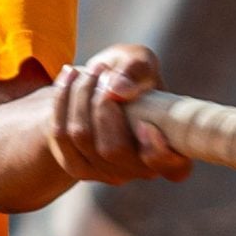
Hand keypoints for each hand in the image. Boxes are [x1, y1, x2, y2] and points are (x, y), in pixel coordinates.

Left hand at [48, 44, 192, 185]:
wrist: (99, 85)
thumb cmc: (131, 73)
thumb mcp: (139, 61)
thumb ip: (136, 70)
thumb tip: (118, 91)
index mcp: (174, 148)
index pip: (175, 169)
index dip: (159, 153)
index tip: (145, 125)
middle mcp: (143, 169)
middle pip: (113, 149)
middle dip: (101, 103)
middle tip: (103, 71)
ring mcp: (110, 174)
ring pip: (82, 137)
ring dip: (80, 94)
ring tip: (89, 70)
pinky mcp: (78, 167)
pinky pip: (60, 135)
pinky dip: (61, 99)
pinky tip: (68, 76)